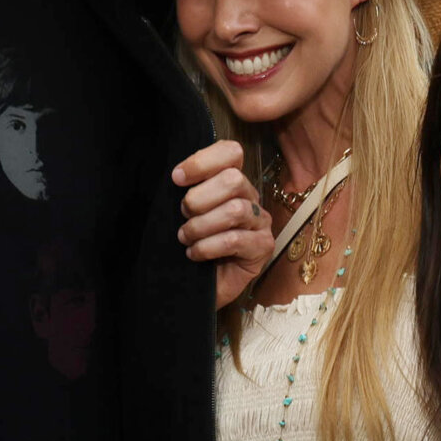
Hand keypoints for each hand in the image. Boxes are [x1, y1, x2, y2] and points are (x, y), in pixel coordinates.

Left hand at [173, 140, 269, 308]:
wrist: (193, 287)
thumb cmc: (188, 245)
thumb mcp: (183, 213)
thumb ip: (185, 190)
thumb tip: (177, 174)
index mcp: (231, 182)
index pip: (231, 153)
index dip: (203, 161)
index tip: (177, 178)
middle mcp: (250, 198)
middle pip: (233, 179)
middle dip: (200, 198)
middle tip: (183, 216)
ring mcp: (261, 222)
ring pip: (235, 210)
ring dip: (201, 225)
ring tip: (185, 238)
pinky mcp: (263, 247)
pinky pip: (235, 240)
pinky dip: (208, 247)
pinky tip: (195, 255)